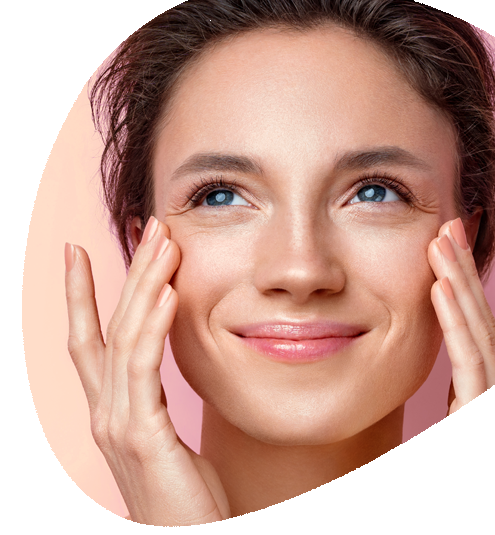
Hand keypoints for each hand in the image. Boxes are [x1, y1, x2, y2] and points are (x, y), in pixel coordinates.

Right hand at [65, 217, 229, 525]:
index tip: (79, 252)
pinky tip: (169, 293)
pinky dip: (154, 326)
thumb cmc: (186, 497)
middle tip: (148, 227)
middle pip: (109, 326)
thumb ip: (155, 405)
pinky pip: (145, 369)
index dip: (81, 295)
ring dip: (145, 285)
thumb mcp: (166, 439)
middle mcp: (105, 412)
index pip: (89, 341)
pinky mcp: (142, 436)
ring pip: (125, 338)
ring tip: (164, 242)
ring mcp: (117, 424)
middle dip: (126, 273)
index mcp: (111, 410)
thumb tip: (161, 376)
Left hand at [378, 218, 494, 525]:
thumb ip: (461, 386)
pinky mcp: (477, 433)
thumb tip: (455, 340)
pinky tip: (440, 289)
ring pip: (482, 336)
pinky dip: (454, 323)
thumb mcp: (451, 426)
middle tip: (458, 226)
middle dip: (478, 272)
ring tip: (442, 242)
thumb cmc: (429, 486)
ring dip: (461, 284)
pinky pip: (466, 364)